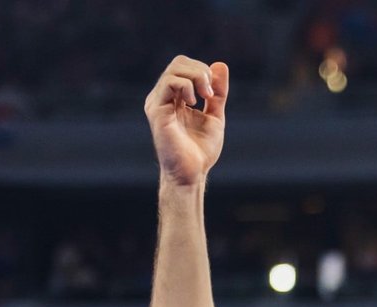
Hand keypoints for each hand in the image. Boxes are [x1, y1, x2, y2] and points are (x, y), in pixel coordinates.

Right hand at [144, 56, 229, 186]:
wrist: (192, 173)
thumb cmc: (200, 150)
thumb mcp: (215, 115)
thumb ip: (218, 93)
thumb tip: (220, 65)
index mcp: (173, 97)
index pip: (184, 67)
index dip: (202, 71)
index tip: (213, 93)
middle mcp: (162, 97)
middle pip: (178, 63)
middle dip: (200, 71)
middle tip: (210, 93)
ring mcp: (157, 103)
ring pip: (174, 70)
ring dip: (196, 77)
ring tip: (206, 97)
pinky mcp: (156, 110)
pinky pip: (170, 83)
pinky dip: (187, 87)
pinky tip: (194, 104)